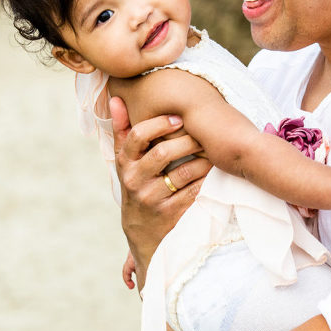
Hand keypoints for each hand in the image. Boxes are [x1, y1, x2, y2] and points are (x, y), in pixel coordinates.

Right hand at [110, 96, 211, 287]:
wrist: (141, 232)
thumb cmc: (136, 184)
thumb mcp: (124, 161)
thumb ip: (122, 129)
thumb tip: (117, 98)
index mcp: (124, 163)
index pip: (137, 137)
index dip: (159, 124)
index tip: (178, 119)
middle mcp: (135, 181)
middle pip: (162, 153)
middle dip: (187, 140)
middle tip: (203, 133)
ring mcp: (152, 199)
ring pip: (182, 172)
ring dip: (202, 159)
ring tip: (211, 150)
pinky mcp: (171, 213)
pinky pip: (194, 191)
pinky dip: (206, 179)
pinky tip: (213, 171)